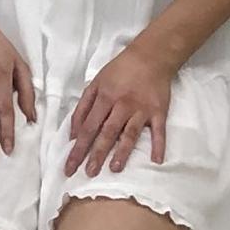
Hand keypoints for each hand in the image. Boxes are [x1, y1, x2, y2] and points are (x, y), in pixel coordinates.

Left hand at [65, 39, 176, 177]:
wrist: (151, 56)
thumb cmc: (119, 71)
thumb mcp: (95, 83)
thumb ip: (83, 108)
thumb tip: (73, 133)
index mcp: (104, 98)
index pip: (88, 127)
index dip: (78, 148)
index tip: (70, 166)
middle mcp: (122, 105)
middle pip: (107, 133)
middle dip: (96, 154)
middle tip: (88, 173)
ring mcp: (141, 109)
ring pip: (130, 133)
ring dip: (122, 152)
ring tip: (114, 169)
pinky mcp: (159, 111)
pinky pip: (159, 131)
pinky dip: (159, 145)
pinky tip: (157, 160)